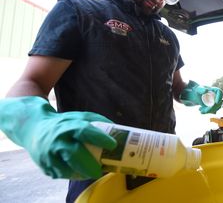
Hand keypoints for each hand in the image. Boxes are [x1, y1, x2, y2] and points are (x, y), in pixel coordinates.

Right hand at [0, 96, 116, 178]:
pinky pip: (61, 174)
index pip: (84, 131)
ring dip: (82, 173)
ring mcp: (49, 155)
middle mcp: (58, 140)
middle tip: (101, 171)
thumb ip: (99, 122)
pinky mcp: (45, 167)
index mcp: (69, 126)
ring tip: (93, 172)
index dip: (99, 138)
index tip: (113, 145)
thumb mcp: (79, 117)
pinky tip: (80, 172)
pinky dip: (73, 175)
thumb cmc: (64, 123)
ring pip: (67, 169)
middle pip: (75, 154)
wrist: (33, 128)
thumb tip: (120, 131)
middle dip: (90, 165)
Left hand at [179, 80, 222, 113]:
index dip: (219, 97)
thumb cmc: (198, 90)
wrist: (196, 95)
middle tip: (204, 111)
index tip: (216, 102)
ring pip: (215, 108)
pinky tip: (200, 110)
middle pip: (218, 103)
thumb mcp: (198, 89)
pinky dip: (207, 111)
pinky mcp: (213, 106)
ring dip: (208, 111)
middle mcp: (216, 96)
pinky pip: (212, 110)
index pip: (219, 92)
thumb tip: (206, 90)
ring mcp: (216, 101)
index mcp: (214, 90)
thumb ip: (201, 89)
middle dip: (212, 108)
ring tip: (200, 110)